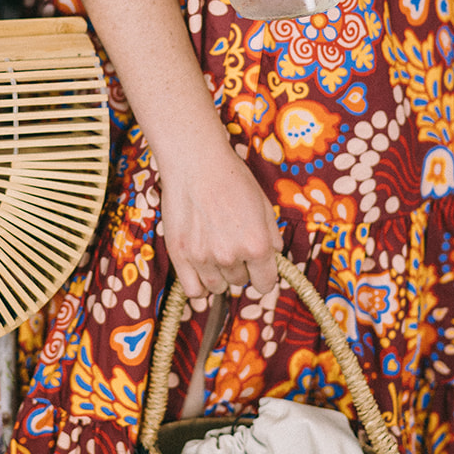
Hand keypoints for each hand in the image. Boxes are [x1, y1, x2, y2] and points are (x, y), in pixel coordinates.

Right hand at [157, 140, 281, 303]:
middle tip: (230, 243)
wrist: (195, 162)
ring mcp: (203, 258)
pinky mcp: (180, 255)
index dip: (264, 275)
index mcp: (256, 245)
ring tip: (214, 251)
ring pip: (217, 287)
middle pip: (240, 282)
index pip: (265, 284)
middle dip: (239, 267)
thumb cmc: (230, 178)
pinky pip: (192, 291)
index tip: (258, 269)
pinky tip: (201, 271)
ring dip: (219, 275)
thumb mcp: (263, 204)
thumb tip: (274, 256)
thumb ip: (272, 236)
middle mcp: (231, 256)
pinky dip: (198, 286)